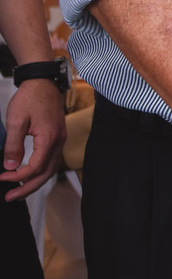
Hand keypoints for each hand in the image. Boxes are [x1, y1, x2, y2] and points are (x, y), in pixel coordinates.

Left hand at [1, 78, 66, 200]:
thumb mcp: (16, 121)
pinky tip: (30, 174)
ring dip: (35, 181)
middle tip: (11, 196)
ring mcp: (60, 139)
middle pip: (46, 173)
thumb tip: (10, 166)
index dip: (18, 177)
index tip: (2, 177)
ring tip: (19, 190)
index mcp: (49, 138)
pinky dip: (41, 171)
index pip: (35, 167)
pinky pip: (52, 160)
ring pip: (51, 168)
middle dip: (28, 187)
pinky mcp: (57, 136)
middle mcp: (58, 141)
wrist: (43, 82)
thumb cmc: (30, 98)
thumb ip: (13, 145)